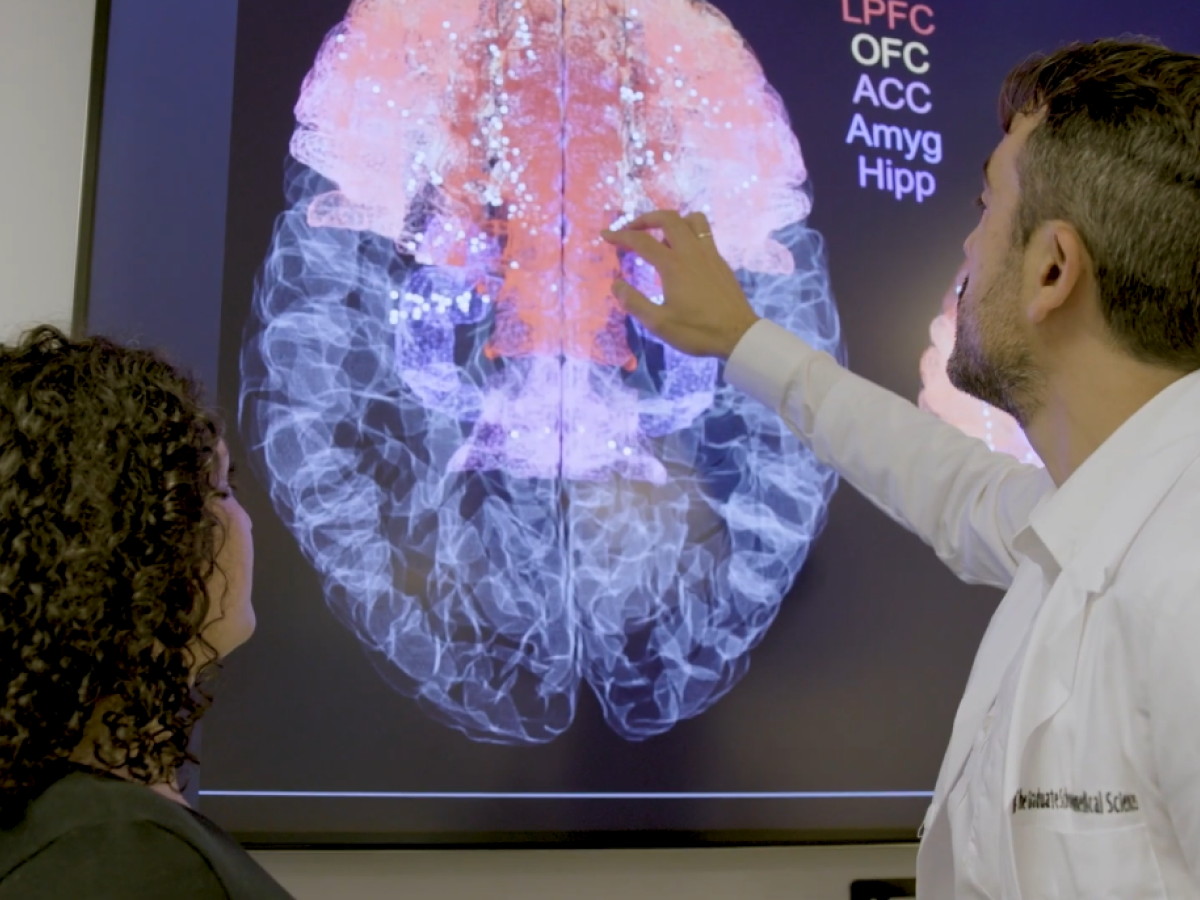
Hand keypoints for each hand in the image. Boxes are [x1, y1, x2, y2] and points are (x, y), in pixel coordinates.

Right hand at [602, 210, 760, 359]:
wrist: (738, 334)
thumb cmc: (698, 331)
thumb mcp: (660, 323)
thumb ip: (635, 303)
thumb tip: (616, 284)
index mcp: (673, 265)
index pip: (641, 241)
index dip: (620, 236)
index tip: (605, 236)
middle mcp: (691, 252)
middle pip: (667, 218)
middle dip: (645, 219)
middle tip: (631, 230)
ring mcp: (709, 253)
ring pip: (691, 219)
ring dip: (672, 220)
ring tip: (660, 234)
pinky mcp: (720, 261)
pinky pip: (703, 233)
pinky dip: (687, 232)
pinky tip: (681, 252)